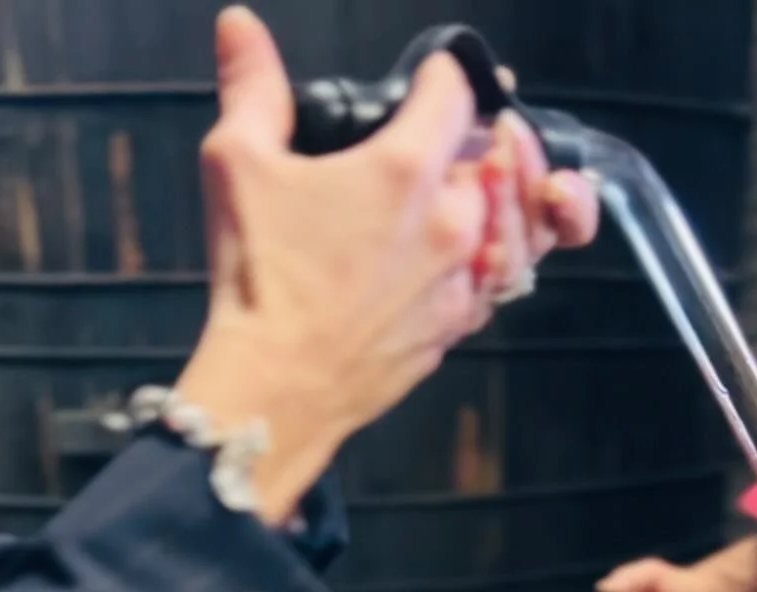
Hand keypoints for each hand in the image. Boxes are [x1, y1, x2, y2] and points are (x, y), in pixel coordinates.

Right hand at [177, 9, 597, 524]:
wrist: (278, 390)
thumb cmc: (259, 277)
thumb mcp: (238, 164)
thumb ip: (253, 86)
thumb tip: (239, 23)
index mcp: (408, 168)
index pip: (457, 91)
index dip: (445, 74)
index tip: (429, 79)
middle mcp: (453, 222)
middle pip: (501, 155)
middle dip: (485, 135)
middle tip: (457, 131)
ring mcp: (464, 280)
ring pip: (517, 222)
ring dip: (507, 195)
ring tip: (484, 181)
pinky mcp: (459, 326)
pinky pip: (502, 280)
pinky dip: (498, 255)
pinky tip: (473, 246)